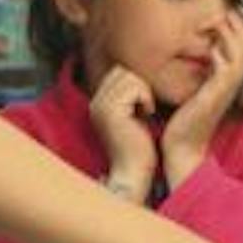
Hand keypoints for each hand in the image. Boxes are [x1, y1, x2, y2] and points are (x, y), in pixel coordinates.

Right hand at [88, 67, 157, 201]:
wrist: (133, 171)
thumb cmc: (139, 148)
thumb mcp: (133, 117)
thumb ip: (130, 97)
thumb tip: (141, 77)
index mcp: (98, 103)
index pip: (117, 72)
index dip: (136, 84)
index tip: (143, 105)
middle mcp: (95, 102)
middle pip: (122, 71)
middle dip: (139, 85)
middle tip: (145, 107)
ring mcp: (101, 106)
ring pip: (129, 77)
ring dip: (144, 92)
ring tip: (145, 111)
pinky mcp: (112, 111)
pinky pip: (135, 87)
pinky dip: (146, 98)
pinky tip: (147, 114)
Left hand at [162, 11, 242, 186]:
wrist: (183, 146)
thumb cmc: (187, 118)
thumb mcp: (198, 88)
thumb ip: (204, 71)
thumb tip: (203, 51)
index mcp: (230, 80)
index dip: (242, 27)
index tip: (230, 12)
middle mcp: (233, 83)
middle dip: (241, 25)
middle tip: (229, 10)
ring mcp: (226, 90)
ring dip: (233, 35)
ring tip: (222, 21)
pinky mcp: (215, 96)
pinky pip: (227, 71)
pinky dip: (222, 56)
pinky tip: (212, 48)